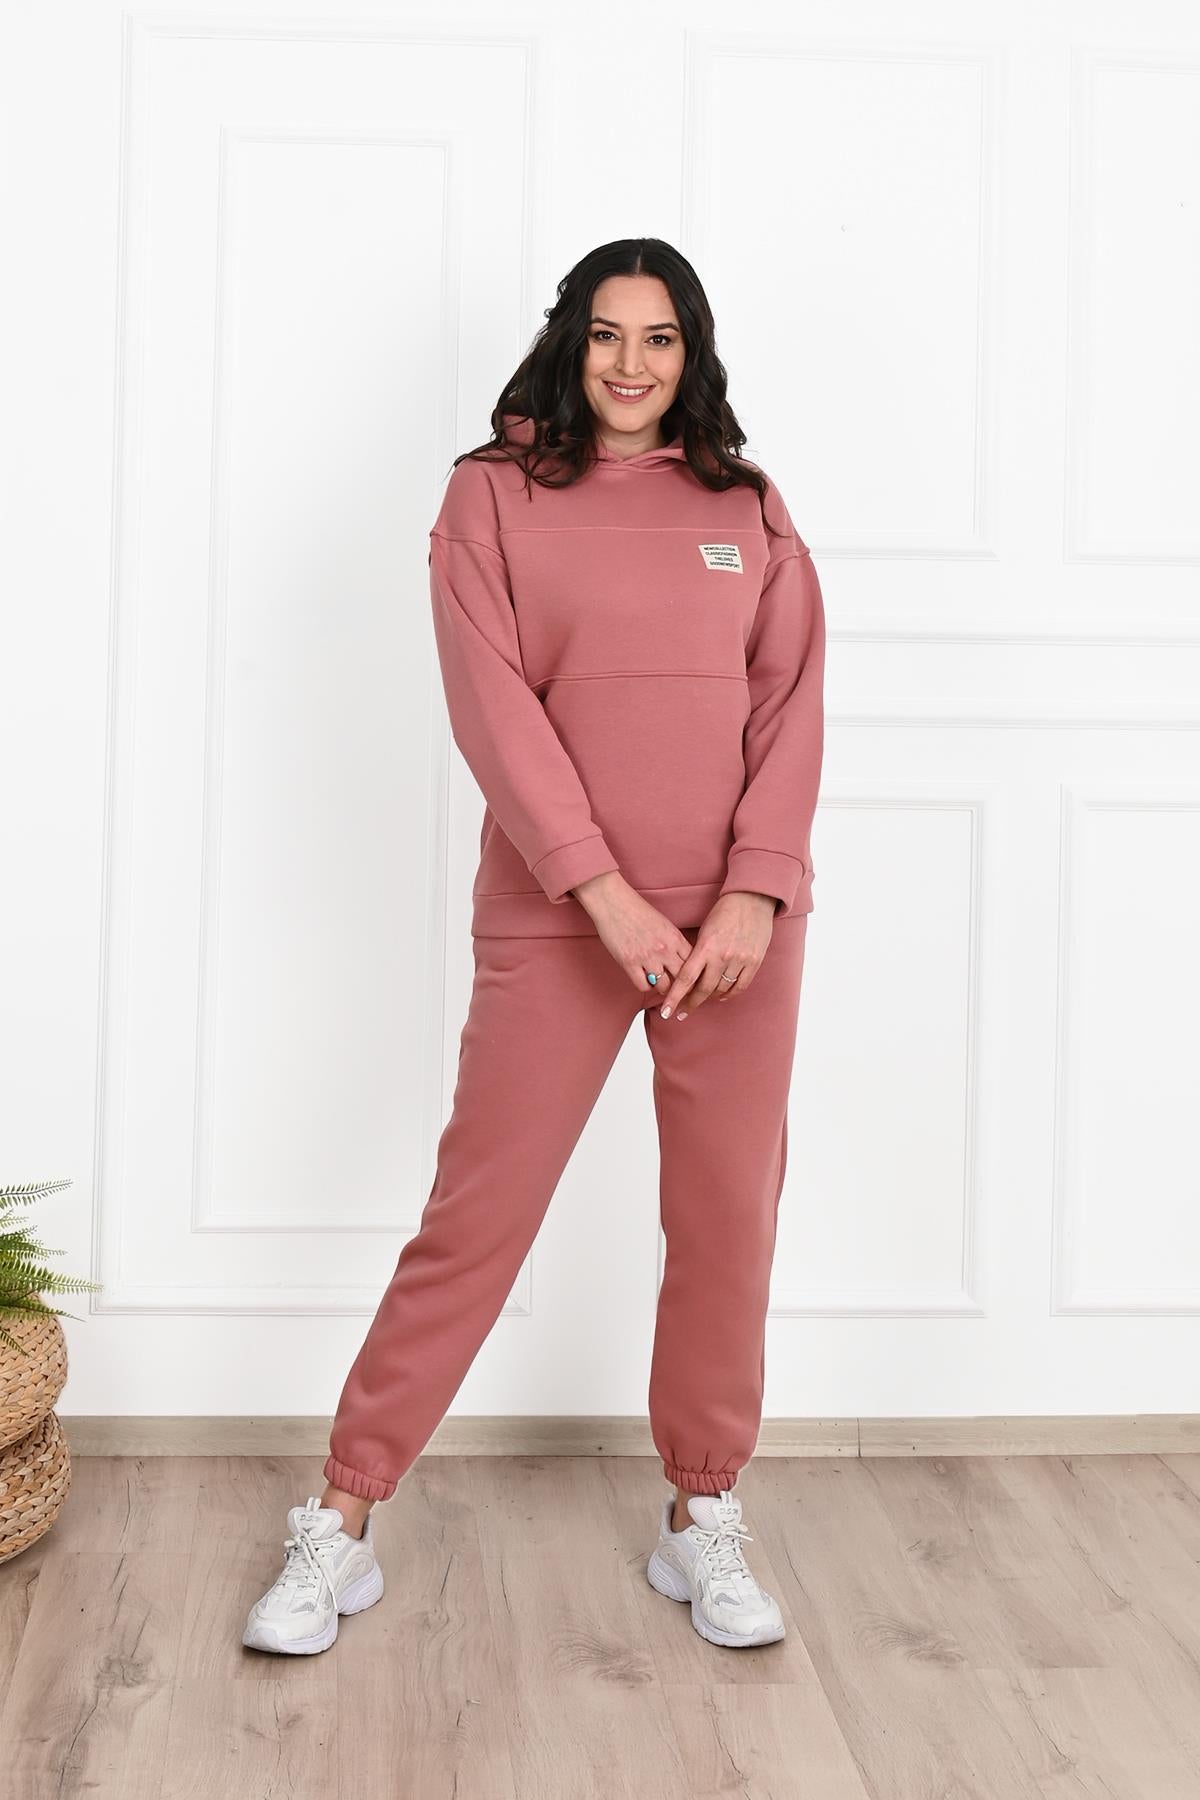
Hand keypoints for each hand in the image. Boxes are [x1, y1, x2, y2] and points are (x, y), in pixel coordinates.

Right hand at [571, 871, 694, 1003]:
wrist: (612, 901)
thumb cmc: (636, 910)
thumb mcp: (664, 924)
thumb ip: (674, 943)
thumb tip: (682, 960)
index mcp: (675, 938)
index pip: (694, 964)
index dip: (695, 976)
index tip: (693, 982)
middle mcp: (664, 949)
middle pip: (682, 979)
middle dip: (683, 988)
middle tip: (679, 991)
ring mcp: (647, 957)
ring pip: (664, 987)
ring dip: (663, 989)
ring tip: (661, 986)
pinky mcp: (629, 963)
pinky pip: (643, 986)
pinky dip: (645, 986)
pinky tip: (644, 979)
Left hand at [656, 891, 776, 1018]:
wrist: (751, 899)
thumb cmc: (724, 913)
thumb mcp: (704, 931)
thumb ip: (697, 954)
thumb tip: (688, 977)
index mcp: (706, 946)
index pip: (686, 979)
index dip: (675, 998)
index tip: (666, 1011)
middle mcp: (722, 956)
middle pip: (703, 989)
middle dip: (691, 1003)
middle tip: (683, 1012)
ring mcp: (740, 960)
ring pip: (721, 990)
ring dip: (709, 998)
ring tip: (701, 1000)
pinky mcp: (754, 962)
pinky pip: (740, 987)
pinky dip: (729, 994)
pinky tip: (721, 996)